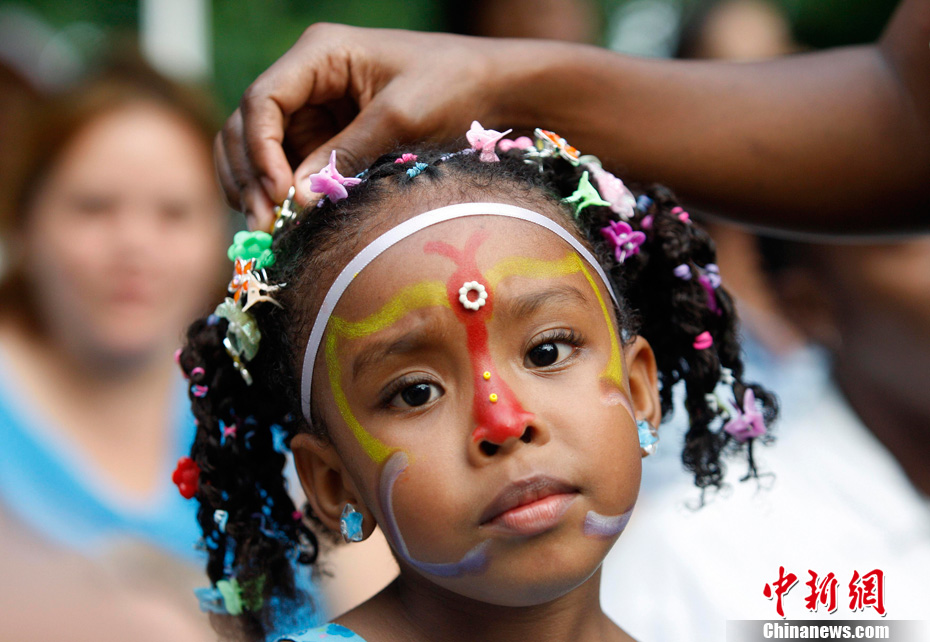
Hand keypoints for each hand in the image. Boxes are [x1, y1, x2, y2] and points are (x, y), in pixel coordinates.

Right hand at [216, 24, 505, 229]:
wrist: (491, 86)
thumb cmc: (451, 86)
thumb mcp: (399, 119)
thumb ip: (345, 156)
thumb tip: (296, 200)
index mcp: (320, 54)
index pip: (261, 99)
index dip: (258, 150)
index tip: (276, 194)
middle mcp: (308, 76)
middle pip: (249, 124)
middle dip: (248, 173)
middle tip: (261, 225)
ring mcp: (315, 106)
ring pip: (260, 147)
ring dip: (256, 186)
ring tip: (265, 228)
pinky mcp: (328, 134)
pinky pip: (289, 162)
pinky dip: (281, 190)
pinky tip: (283, 219)